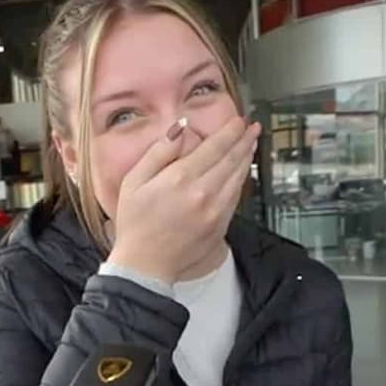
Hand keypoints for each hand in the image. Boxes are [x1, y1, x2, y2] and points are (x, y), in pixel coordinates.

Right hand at [108, 116, 260, 283]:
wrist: (145, 265)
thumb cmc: (136, 224)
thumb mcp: (134, 181)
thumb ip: (158, 152)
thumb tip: (179, 129)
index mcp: (180, 178)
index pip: (214, 146)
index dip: (230, 131)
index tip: (238, 120)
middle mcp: (202, 192)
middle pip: (231, 159)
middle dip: (244, 139)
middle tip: (252, 127)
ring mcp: (215, 210)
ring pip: (238, 177)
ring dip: (247, 157)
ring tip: (251, 142)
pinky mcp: (220, 225)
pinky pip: (236, 196)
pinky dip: (242, 179)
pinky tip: (242, 171)